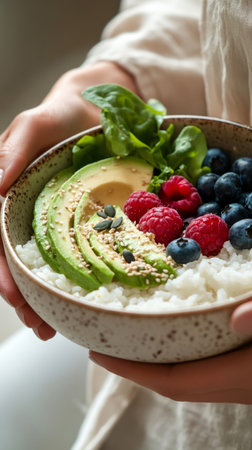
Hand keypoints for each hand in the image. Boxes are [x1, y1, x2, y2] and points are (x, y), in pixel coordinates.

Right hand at [0, 62, 138, 339]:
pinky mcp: (74, 220)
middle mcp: (24, 210)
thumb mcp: (36, 123)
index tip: (14, 296)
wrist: (98, 111)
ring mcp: (49, 218)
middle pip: (14, 259)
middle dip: (22, 295)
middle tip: (39, 326)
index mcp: (8, 192)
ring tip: (51, 327)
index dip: (2, 270)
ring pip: (39, 263)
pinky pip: (69, 252)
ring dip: (41, 296)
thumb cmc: (63, 114)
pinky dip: (69, 277)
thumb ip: (15, 148)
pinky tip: (75, 299)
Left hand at [89, 306, 251, 403]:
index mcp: (241, 374)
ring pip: (187, 383)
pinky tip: (174, 341)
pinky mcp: (246, 375)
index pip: (174, 381)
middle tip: (103, 345)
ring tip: (130, 342)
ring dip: (155, 367)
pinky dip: (178, 361)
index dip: (132, 370)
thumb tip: (236, 318)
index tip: (98, 354)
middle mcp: (238, 386)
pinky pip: (202, 375)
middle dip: (133, 369)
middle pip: (173, 386)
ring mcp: (242, 384)